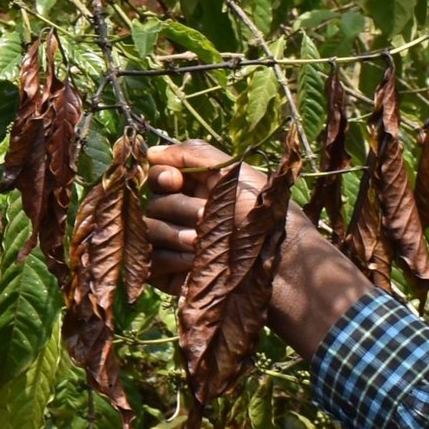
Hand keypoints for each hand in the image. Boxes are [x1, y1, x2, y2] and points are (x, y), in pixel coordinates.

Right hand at [145, 139, 374, 359]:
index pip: (155, 174)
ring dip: (175, 234)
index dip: (161, 176)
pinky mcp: (169, 275)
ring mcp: (173, 245)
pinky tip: (193, 265)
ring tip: (201, 245)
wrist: (280, 270)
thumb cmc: (263, 217)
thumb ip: (193, 154)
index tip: (177, 181)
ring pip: (148, 229)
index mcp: (195, 188)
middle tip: (206, 216)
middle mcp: (181, 214)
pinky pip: (150, 260)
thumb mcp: (235, 173)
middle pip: (151, 201)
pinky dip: (169, 260)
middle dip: (178, 207)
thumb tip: (149, 153)